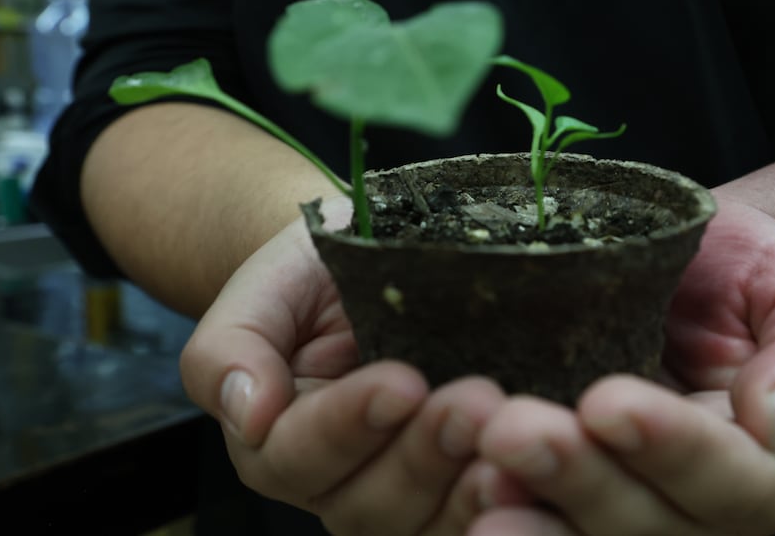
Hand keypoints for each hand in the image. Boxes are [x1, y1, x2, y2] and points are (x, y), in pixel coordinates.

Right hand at [179, 198, 509, 534]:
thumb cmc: (310, 275)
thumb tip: (244, 412)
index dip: (350, 424)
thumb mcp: (263, 290)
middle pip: (371, 501)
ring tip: (515, 441)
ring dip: (471, 486)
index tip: (401, 381)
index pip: (301, 453)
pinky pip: (481, 514)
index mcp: (279, 444)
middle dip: (424, 453)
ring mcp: (405, 493)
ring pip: (428, 521)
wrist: (369, 264)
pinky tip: (544, 468)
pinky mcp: (460, 485)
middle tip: (476, 403)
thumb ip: (231, 347)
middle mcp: (340, 485)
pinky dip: (513, 499)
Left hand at [470, 195, 774, 534]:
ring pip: (586, 532)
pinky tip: (455, 485)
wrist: (703, 272)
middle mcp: (700, 509)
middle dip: (576, 478)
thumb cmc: (759, 278)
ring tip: (475, 475)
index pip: (730, 478)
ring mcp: (633, 502)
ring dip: (528, 510)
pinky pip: (541, 509)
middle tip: (508, 432)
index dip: (671, 448)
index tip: (609, 403)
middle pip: (644, 521)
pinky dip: (502, 503)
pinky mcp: (574, 483)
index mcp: (773, 473)